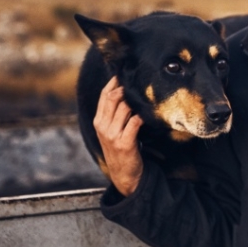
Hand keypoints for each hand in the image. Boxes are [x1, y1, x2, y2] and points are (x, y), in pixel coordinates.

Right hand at [93, 76, 144, 195]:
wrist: (124, 175)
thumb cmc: (122, 148)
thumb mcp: (112, 130)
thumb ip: (115, 113)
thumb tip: (125, 89)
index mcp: (99, 120)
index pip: (104, 94)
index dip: (115, 81)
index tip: (126, 71)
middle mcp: (102, 126)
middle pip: (113, 97)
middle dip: (126, 87)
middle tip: (140, 81)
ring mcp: (112, 135)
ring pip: (124, 107)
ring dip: (136, 100)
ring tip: (147, 95)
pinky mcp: (124, 143)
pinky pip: (134, 122)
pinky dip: (142, 115)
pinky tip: (149, 113)